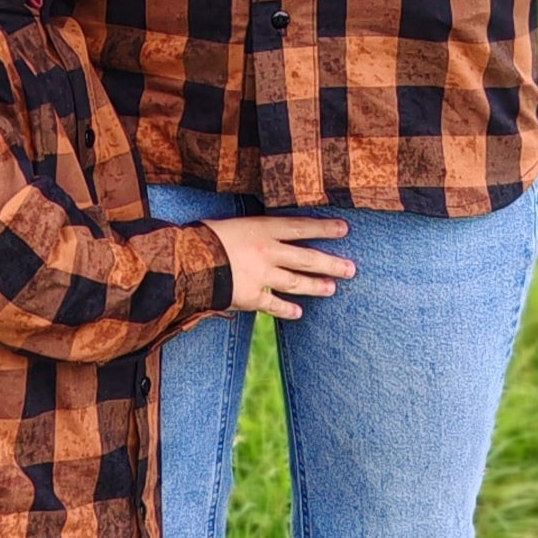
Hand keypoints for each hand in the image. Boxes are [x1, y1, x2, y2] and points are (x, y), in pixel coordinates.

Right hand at [206, 215, 353, 320]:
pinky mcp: (250, 296)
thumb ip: (252, 231)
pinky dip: (287, 310)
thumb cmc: (204, 236)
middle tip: (351, 268)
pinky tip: (299, 313)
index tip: (344, 230)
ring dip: (316, 286)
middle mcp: (266, 251)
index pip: (300, 227)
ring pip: (295, 282)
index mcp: (261, 228)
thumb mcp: (231, 223)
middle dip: (330, 263)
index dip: (323, 229)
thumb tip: (266, 234)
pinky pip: (273, 305)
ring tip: (332, 288)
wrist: (186, 261)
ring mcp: (260, 276)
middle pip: (305, 257)